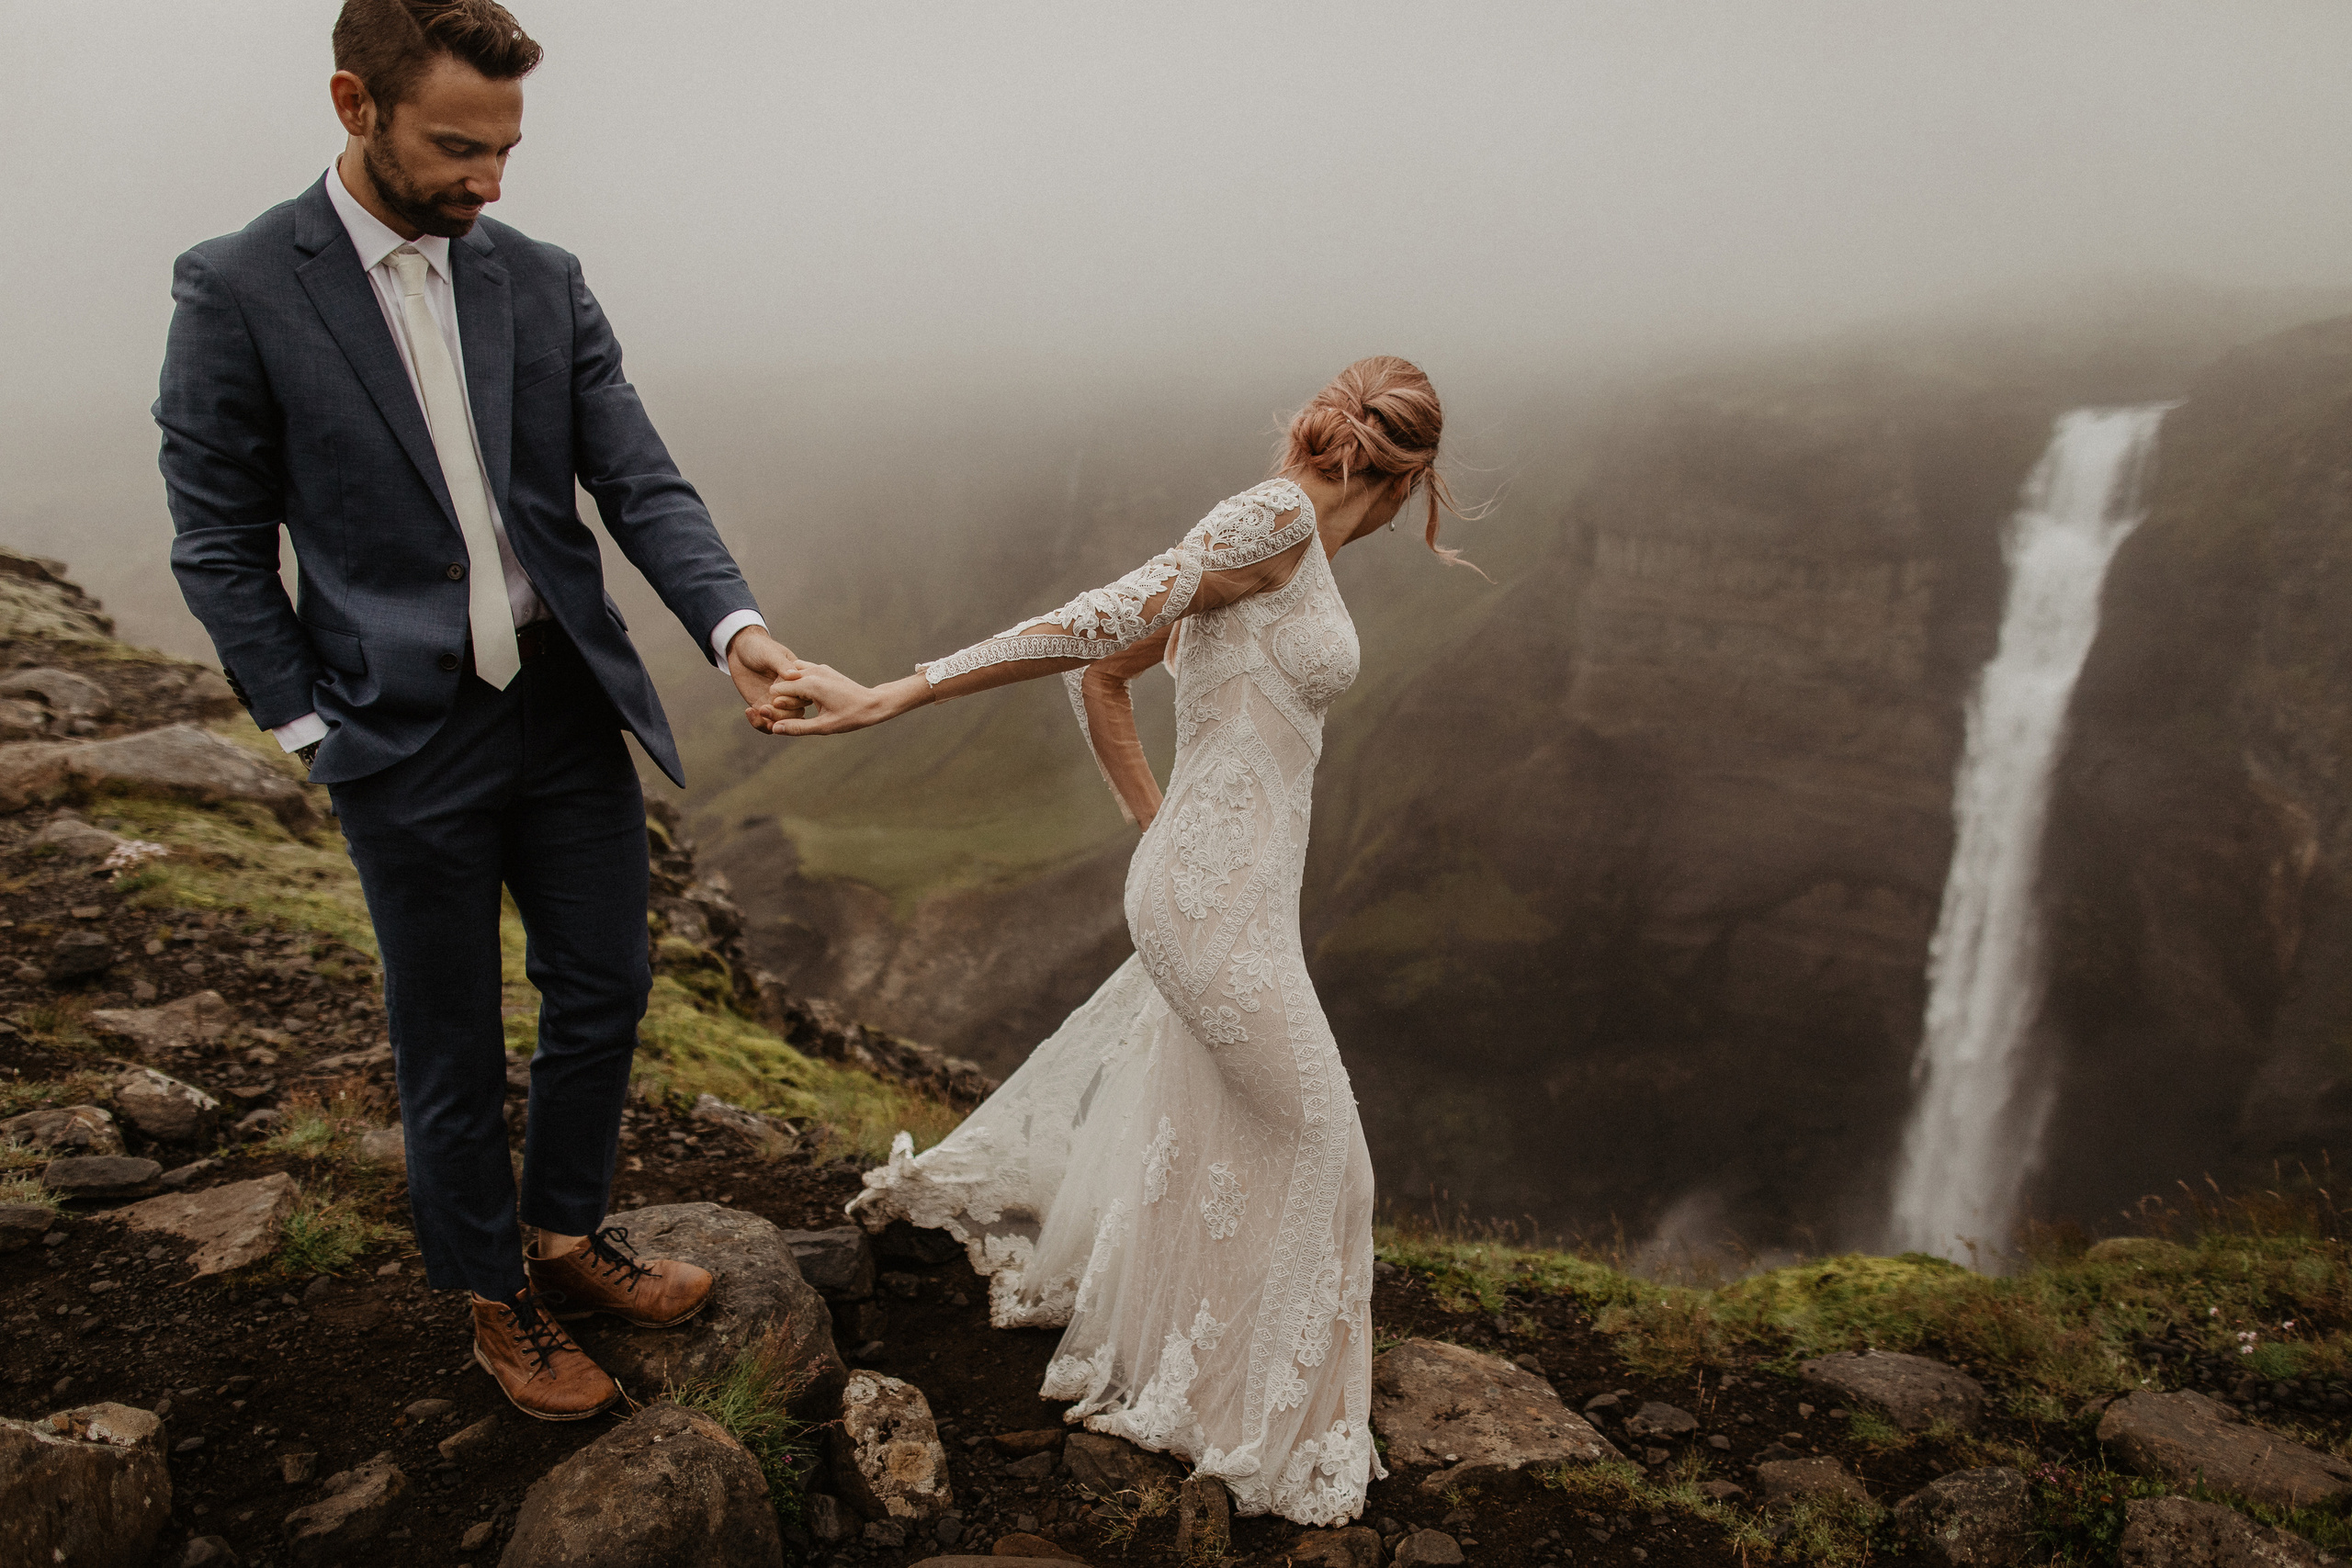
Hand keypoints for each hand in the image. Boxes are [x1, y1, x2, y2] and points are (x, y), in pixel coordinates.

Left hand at [726, 626, 807, 732]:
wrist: (740, 650)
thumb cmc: (759, 647)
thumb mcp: (770, 653)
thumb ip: (782, 665)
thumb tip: (794, 675)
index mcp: (797, 679)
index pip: (803, 696)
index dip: (792, 701)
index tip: (776, 699)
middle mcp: (790, 692)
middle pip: (795, 713)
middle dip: (782, 715)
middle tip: (764, 709)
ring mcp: (776, 701)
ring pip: (782, 721)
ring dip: (771, 721)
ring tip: (758, 713)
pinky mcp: (762, 706)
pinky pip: (765, 722)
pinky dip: (758, 723)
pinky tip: (749, 712)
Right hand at [767, 666, 932, 735]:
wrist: (872, 703)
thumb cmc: (850, 717)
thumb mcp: (824, 727)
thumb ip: (797, 727)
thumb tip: (774, 729)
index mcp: (810, 684)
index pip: (776, 690)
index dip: (780, 706)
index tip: (797, 714)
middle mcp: (812, 671)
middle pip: (781, 682)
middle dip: (785, 697)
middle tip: (804, 711)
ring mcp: (818, 667)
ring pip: (789, 675)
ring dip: (792, 689)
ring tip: (807, 704)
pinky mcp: (822, 668)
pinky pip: (801, 672)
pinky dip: (800, 683)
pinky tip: (811, 697)